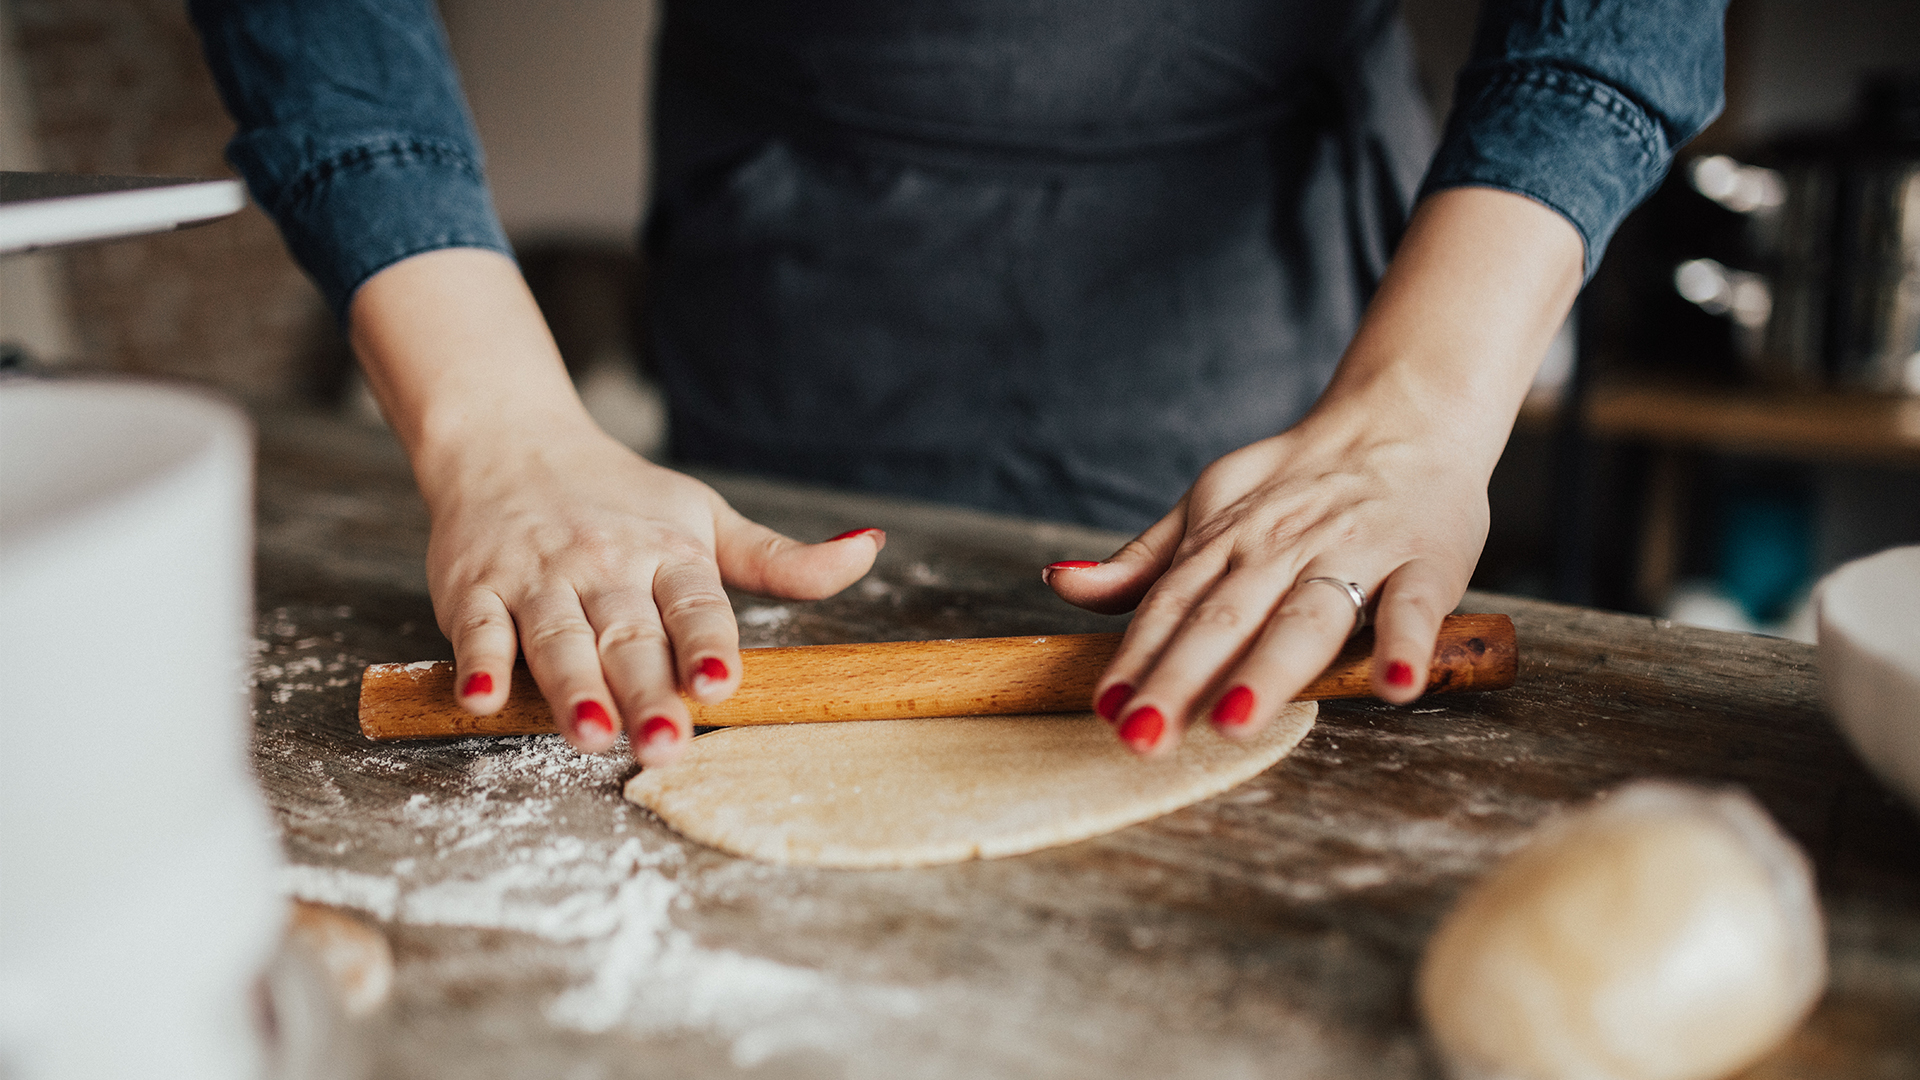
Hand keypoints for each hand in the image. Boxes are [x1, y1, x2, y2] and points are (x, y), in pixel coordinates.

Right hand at [348, 248, 879, 766]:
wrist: (509, 442)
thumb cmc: (620, 498)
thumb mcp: (707, 520)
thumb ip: (782, 560)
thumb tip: (871, 548)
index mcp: (669, 553)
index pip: (694, 603)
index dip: (707, 642)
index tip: (720, 682)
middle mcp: (606, 564)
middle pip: (629, 634)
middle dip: (646, 690)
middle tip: (665, 745)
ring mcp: (539, 576)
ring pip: (558, 636)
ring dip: (572, 687)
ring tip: (591, 735)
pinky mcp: (475, 587)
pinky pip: (478, 629)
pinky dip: (479, 665)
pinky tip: (483, 701)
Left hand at [1045, 187, 1584, 753]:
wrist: (1404, 415)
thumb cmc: (1299, 480)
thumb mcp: (1208, 504)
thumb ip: (1145, 558)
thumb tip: (1062, 584)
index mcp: (1228, 540)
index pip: (1172, 605)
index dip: (1137, 658)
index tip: (1105, 710)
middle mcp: (1284, 548)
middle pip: (1225, 619)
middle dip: (1181, 679)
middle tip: (1144, 737)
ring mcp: (1357, 552)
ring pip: (1306, 616)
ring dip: (1270, 669)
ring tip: (1235, 722)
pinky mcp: (1427, 561)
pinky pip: (1415, 606)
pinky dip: (1406, 643)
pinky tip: (1394, 685)